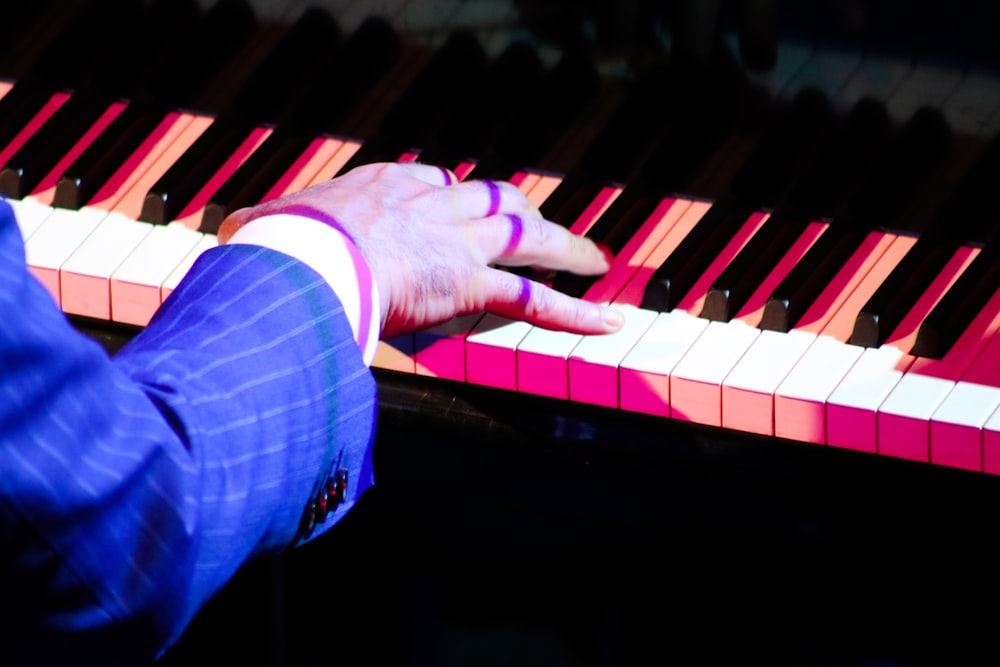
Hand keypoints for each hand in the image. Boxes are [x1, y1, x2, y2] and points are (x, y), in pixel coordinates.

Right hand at [218, 162, 624, 338]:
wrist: (296, 258)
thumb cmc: (273, 248)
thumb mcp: (262, 227)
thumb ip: (260, 230)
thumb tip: (229, 237)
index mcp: (384, 187)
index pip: (437, 184)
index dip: (458, 198)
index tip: (465, 207)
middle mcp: (430, 205)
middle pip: (494, 199)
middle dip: (523, 212)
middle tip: (543, 225)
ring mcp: (455, 242)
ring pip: (529, 238)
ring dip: (568, 248)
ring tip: (596, 261)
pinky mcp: (469, 284)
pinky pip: (535, 299)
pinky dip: (575, 312)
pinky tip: (608, 320)